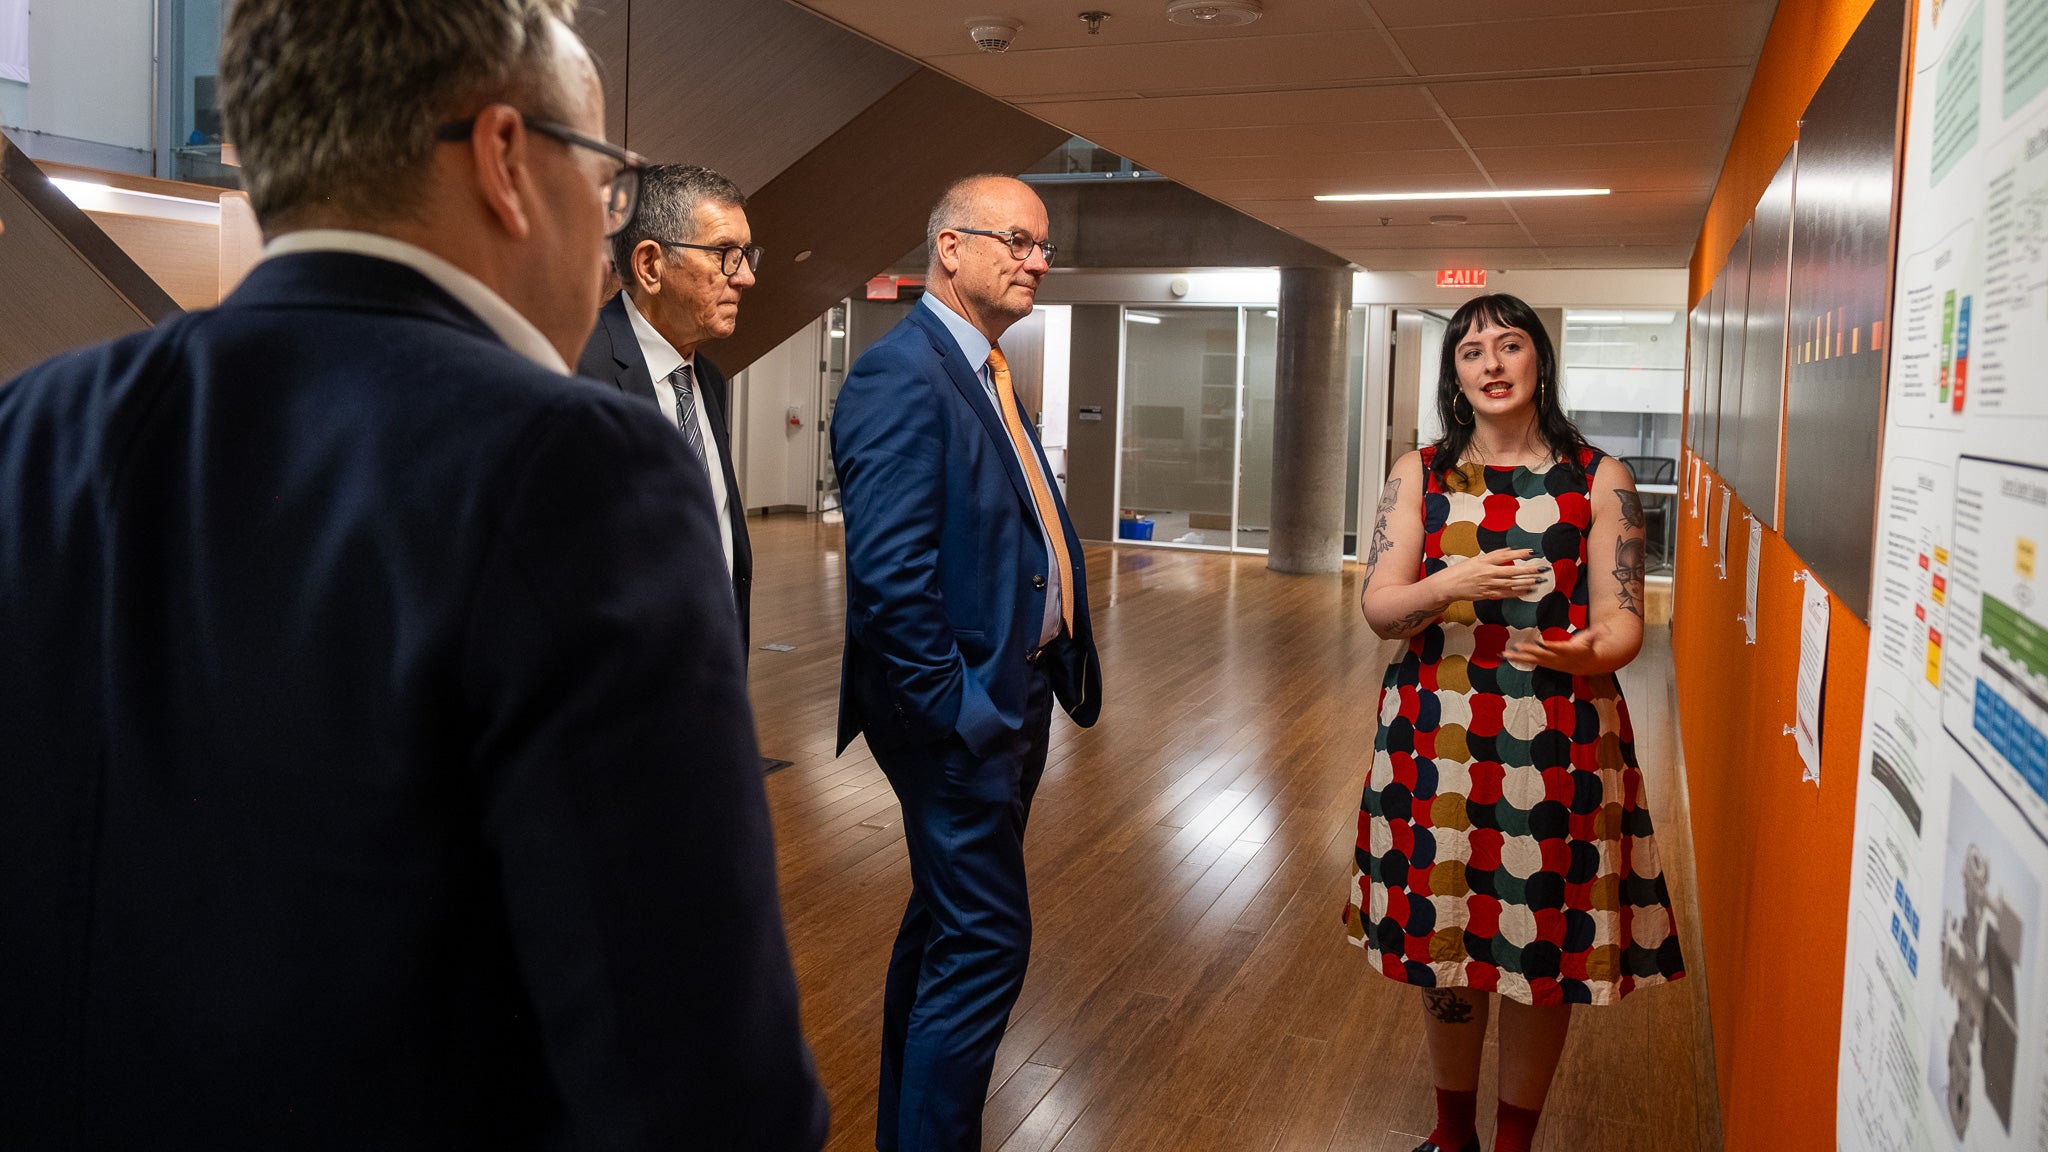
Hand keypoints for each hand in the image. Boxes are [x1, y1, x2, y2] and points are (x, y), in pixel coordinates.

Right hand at [1428, 547, 1548, 603]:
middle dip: (1528, 570)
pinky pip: (1505, 594)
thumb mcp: (1475, 559)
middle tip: (1541, 569)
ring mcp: (1488, 584)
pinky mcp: (1487, 594)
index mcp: (1484, 561)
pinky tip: (1526, 591)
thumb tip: (1509, 551)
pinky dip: (1516, 593)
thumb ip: (1493, 556)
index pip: (1504, 555)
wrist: (1447, 586)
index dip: (1519, 553)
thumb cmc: (1460, 571)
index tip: (1531, 552)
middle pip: (1511, 571)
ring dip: (1525, 582)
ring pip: (1510, 584)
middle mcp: (1487, 572)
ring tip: (1537, 580)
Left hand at [1503, 623, 1613, 674]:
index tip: (1542, 644)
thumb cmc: (1586, 647)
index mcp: (1568, 651)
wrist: (1586, 664)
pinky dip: (1518, 659)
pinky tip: (1507, 657)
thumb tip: (1604, 628)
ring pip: (1533, 660)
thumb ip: (1597, 634)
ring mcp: (1549, 662)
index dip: (1551, 647)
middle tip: (1518, 648)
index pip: (1559, 649)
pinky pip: (1530, 662)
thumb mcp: (1592, 639)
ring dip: (1519, 658)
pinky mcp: (1544, 663)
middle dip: (1530, 652)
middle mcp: (1556, 658)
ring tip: (1506, 655)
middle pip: (1542, 655)